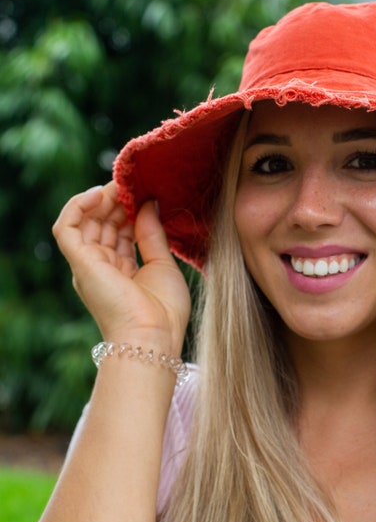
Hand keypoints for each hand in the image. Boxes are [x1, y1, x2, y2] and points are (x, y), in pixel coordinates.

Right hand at [53, 181, 190, 354]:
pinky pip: (67, 227)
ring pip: (86, 222)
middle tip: (135, 184)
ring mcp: (88, 265)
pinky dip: (78, 206)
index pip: (120, 232)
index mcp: (121, 272)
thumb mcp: (162, 264)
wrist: (153, 336)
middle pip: (103, 225)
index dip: (130, 211)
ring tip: (122, 186)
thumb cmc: (163, 310)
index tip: (146, 194)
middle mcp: (101, 267)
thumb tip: (149, 202)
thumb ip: (152, 233)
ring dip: (102, 200)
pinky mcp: (79, 262)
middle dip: (118, 202)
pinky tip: (100, 194)